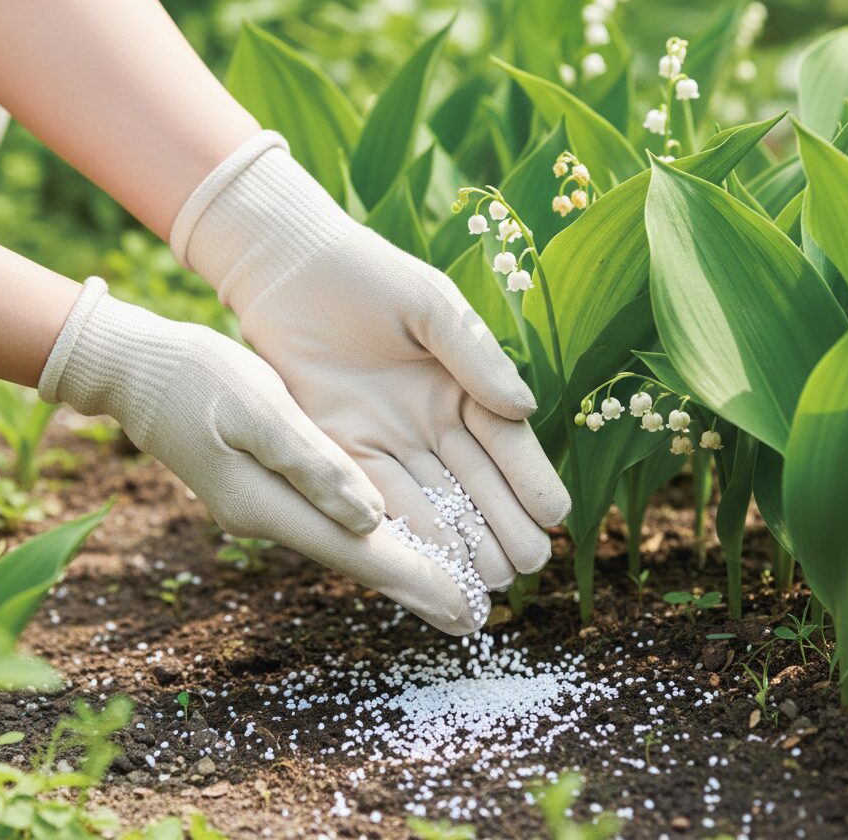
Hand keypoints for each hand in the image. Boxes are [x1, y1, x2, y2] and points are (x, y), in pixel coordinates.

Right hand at [39, 279, 479, 632]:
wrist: (136, 371)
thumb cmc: (198, 377)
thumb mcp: (260, 408)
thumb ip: (313, 463)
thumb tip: (370, 518)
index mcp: (270, 502)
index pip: (356, 551)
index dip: (414, 580)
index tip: (464, 607)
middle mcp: (269, 517)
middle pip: (355, 559)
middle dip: (414, 586)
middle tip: (472, 615)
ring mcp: (263, 505)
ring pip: (344, 543)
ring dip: (396, 563)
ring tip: (449, 580)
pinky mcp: (264, 486)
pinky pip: (328, 520)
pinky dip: (370, 533)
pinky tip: (396, 532)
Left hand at [171, 132, 570, 605]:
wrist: (292, 270)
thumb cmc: (370, 276)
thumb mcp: (433, 307)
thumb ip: (476, 356)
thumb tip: (527, 410)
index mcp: (463, 384)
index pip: (505, 440)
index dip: (530, 476)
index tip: (555, 513)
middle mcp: (431, 420)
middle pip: (475, 480)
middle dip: (503, 522)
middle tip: (527, 564)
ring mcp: (389, 438)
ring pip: (434, 498)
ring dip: (460, 539)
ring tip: (488, 578)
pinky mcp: (342, 448)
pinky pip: (380, 495)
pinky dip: (406, 528)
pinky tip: (429, 559)